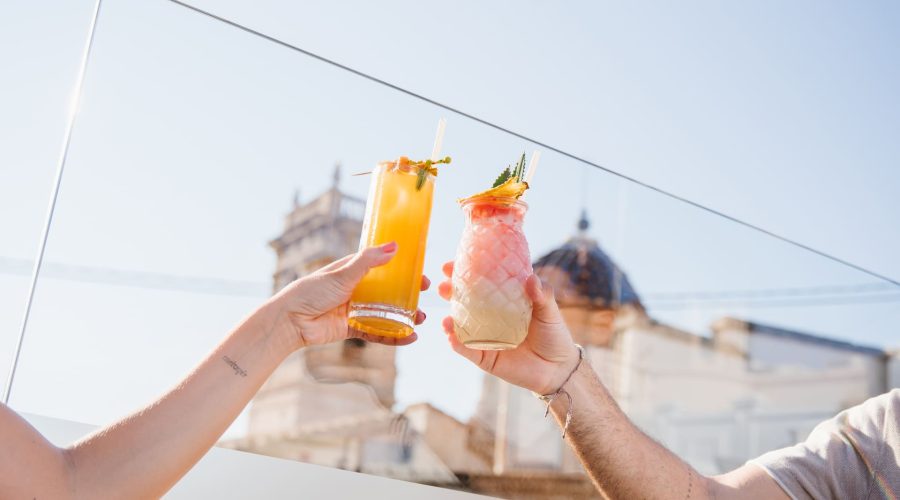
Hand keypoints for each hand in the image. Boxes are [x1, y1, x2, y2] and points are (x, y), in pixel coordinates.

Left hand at [269, 242, 428, 348]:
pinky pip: (378, 333)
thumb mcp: (342, 273)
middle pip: (388, 291)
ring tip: (421, 318)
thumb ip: (368, 261)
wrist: (291, 321)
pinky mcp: (352, 329)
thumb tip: (395, 247)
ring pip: (386, 313)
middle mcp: (356, 290)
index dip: (402, 270)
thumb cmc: (311, 291)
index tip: (419, 272)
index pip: (383, 267)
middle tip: (425, 294)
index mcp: (352, 271)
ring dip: (404, 317)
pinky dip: (394, 336)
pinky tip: (409, 337)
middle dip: (408, 294)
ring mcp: (355, 310)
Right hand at [438, 261, 579, 394]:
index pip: (482, 282)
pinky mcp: (484, 357)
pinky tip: (451, 336)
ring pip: (461, 326)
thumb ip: (542, 295)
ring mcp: (485, 337)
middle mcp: (490, 316)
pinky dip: (457, 343)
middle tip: (443, 286)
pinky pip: (467, 349)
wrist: (558, 369)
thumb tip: (531, 278)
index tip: (454, 263)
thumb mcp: (549, 311)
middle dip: (450, 293)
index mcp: (504, 300)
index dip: (466, 272)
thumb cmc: (553, 335)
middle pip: (465, 302)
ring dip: (450, 319)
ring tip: (446, 317)